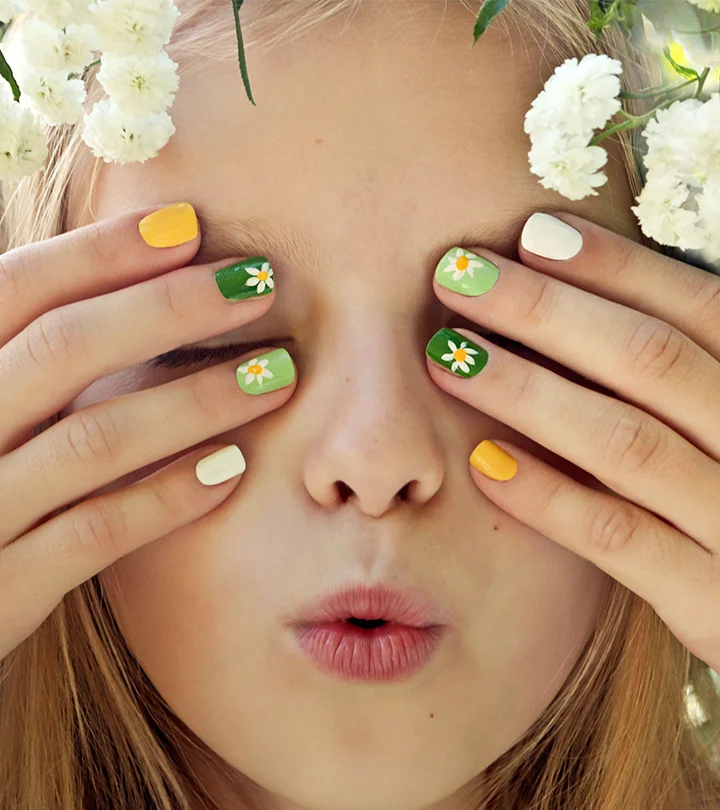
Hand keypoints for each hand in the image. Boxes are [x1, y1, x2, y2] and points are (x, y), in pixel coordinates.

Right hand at [0, 202, 295, 661]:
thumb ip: (33, 360)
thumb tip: (135, 284)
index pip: (18, 290)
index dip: (101, 252)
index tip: (189, 226)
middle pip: (62, 350)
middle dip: (169, 310)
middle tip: (258, 286)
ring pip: (93, 440)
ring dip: (195, 401)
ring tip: (277, 374)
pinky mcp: (5, 590)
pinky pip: (96, 533)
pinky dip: (168, 496)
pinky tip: (233, 468)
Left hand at [426, 211, 719, 671]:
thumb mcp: (719, 427)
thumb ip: (679, 374)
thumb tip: (570, 296)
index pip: (698, 308)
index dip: (614, 266)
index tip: (528, 232)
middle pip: (651, 360)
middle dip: (545, 311)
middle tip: (457, 275)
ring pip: (628, 443)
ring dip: (528, 392)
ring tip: (448, 356)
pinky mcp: (711, 602)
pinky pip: (620, 539)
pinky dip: (551, 497)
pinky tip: (483, 463)